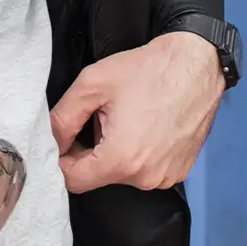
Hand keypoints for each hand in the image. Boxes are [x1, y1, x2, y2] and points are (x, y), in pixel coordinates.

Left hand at [50, 31, 223, 194]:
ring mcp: (166, 177)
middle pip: (98, 176)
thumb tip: (50, 141)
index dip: (61, 160)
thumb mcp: (92, 84)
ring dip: (115, 153)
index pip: (73, 181)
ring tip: (128, 119)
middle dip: (90, 151)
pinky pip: (146, 170)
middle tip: (101, 117)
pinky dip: (139, 154)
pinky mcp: (180, 171)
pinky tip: (145, 127)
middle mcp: (146, 177)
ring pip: (122, 174)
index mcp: (121, 160)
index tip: (65, 139)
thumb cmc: (148, 70)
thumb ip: (62, 118)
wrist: (196, 64)